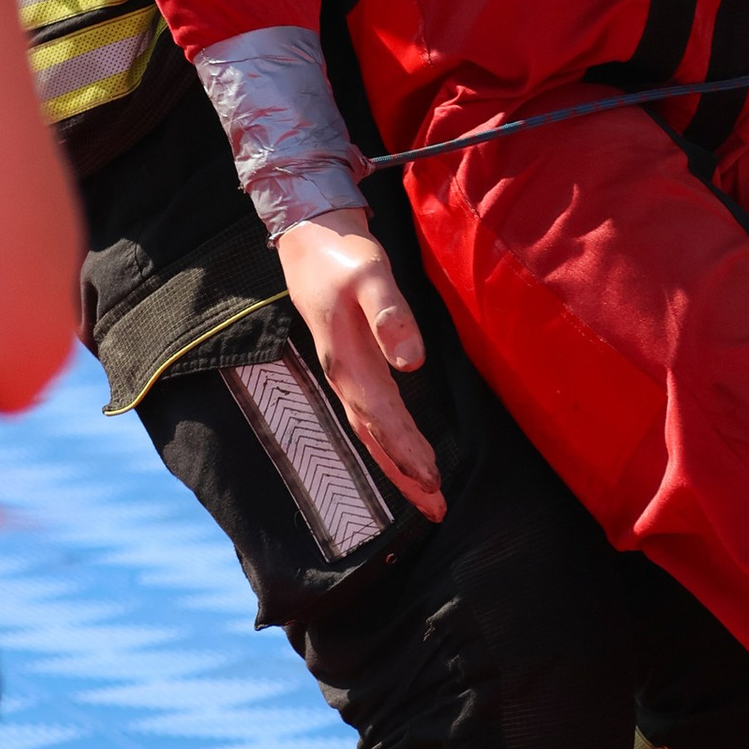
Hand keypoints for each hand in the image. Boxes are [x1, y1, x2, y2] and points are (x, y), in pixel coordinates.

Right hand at [273, 221, 445, 520]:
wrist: (311, 242)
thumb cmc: (343, 257)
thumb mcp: (372, 275)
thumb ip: (392, 315)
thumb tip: (413, 363)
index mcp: (348, 362)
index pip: (382, 417)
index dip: (406, 449)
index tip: (432, 477)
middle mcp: (344, 377)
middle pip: (375, 437)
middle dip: (405, 474)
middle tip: (437, 506)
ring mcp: (346, 376)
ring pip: (372, 433)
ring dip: (398, 466)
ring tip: (427, 496)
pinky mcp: (352, 368)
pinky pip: (370, 417)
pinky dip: (388, 443)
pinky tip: (403, 455)